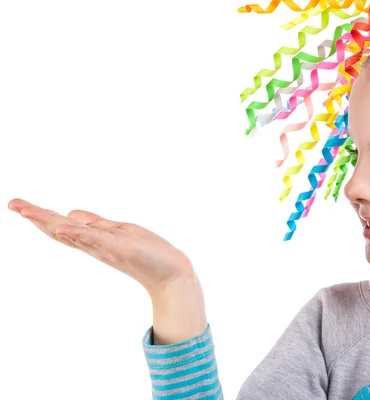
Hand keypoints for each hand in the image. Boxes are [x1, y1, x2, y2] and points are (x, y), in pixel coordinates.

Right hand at [8, 198, 194, 296]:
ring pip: (73, 233)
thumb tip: (72, 213)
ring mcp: (106, 248)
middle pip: (60, 230)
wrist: (171, 273)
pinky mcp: (121, 249)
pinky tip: (63, 226)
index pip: (62, 226)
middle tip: (13, 204)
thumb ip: (95, 224)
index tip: (17, 205)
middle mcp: (95, 246)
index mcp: (94, 240)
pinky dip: (80, 233)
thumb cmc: (147, 253)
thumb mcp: (117, 232)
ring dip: (50, 222)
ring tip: (26, 211)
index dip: (40, 217)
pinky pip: (97, 239)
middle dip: (37, 217)